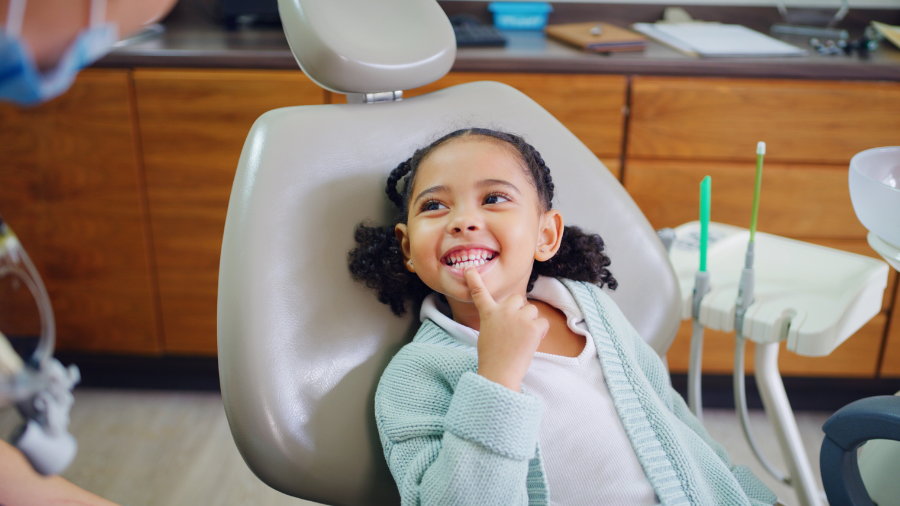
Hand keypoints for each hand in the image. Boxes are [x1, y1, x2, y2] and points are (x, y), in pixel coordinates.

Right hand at [466, 268, 548, 390]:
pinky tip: (531, 343)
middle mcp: (503, 311)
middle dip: (520, 309)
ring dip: (530, 321)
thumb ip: (497, 321)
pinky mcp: (533, 327)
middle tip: (517, 326)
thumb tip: (513, 319)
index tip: (470, 269)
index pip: (480, 293)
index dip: (474, 280)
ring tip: (522, 338)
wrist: (500, 372)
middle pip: (517, 298)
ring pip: (532, 310)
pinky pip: (543, 323)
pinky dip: (540, 332)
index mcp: (488, 314)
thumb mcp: (487, 334)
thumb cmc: (493, 358)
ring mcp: (519, 318)